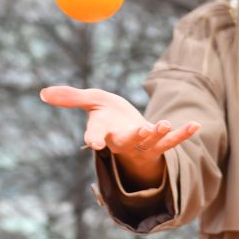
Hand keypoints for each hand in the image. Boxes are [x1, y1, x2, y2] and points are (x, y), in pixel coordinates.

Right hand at [41, 86, 199, 189]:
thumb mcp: (90, 102)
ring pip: (150, 142)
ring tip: (164, 124)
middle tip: (141, 131)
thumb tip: (42, 92)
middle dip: (133, 136)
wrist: (129, 130)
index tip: (94, 143)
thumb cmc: (108, 116)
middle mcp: (122, 142)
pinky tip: (195, 125)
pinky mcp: (159, 145)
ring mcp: (142, 145)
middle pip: (126, 141)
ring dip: (158, 134)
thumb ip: (70, 98)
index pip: (95, 136)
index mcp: (103, 132)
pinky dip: (184, 133)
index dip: (94, 139)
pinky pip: (173, 142)